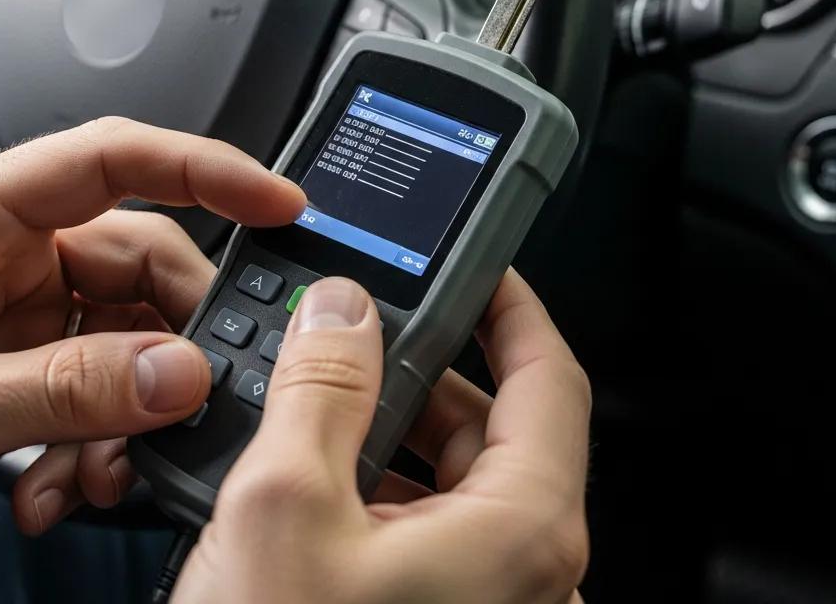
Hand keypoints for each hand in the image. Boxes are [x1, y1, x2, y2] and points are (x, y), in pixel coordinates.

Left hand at [0, 118, 304, 566]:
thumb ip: (60, 391)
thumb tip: (179, 373)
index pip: (113, 158)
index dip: (205, 168)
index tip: (277, 201)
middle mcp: (8, 246)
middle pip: (142, 259)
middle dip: (171, 337)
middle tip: (180, 403)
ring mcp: (22, 301)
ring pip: (133, 327)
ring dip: (133, 404)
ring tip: (95, 469)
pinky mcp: (29, 353)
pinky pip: (107, 375)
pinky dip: (105, 432)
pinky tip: (68, 479)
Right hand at [175, 272, 590, 603]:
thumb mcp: (286, 504)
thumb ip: (323, 384)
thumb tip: (344, 310)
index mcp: (523, 528)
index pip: (549, 375)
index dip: (511, 306)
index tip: (477, 265)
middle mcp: (522, 567)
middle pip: (488, 422)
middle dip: (417, 367)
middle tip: (350, 334)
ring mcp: (481, 599)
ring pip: (448, 474)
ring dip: (382, 427)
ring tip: (312, 405)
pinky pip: (421, 524)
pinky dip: (371, 484)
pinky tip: (308, 477)